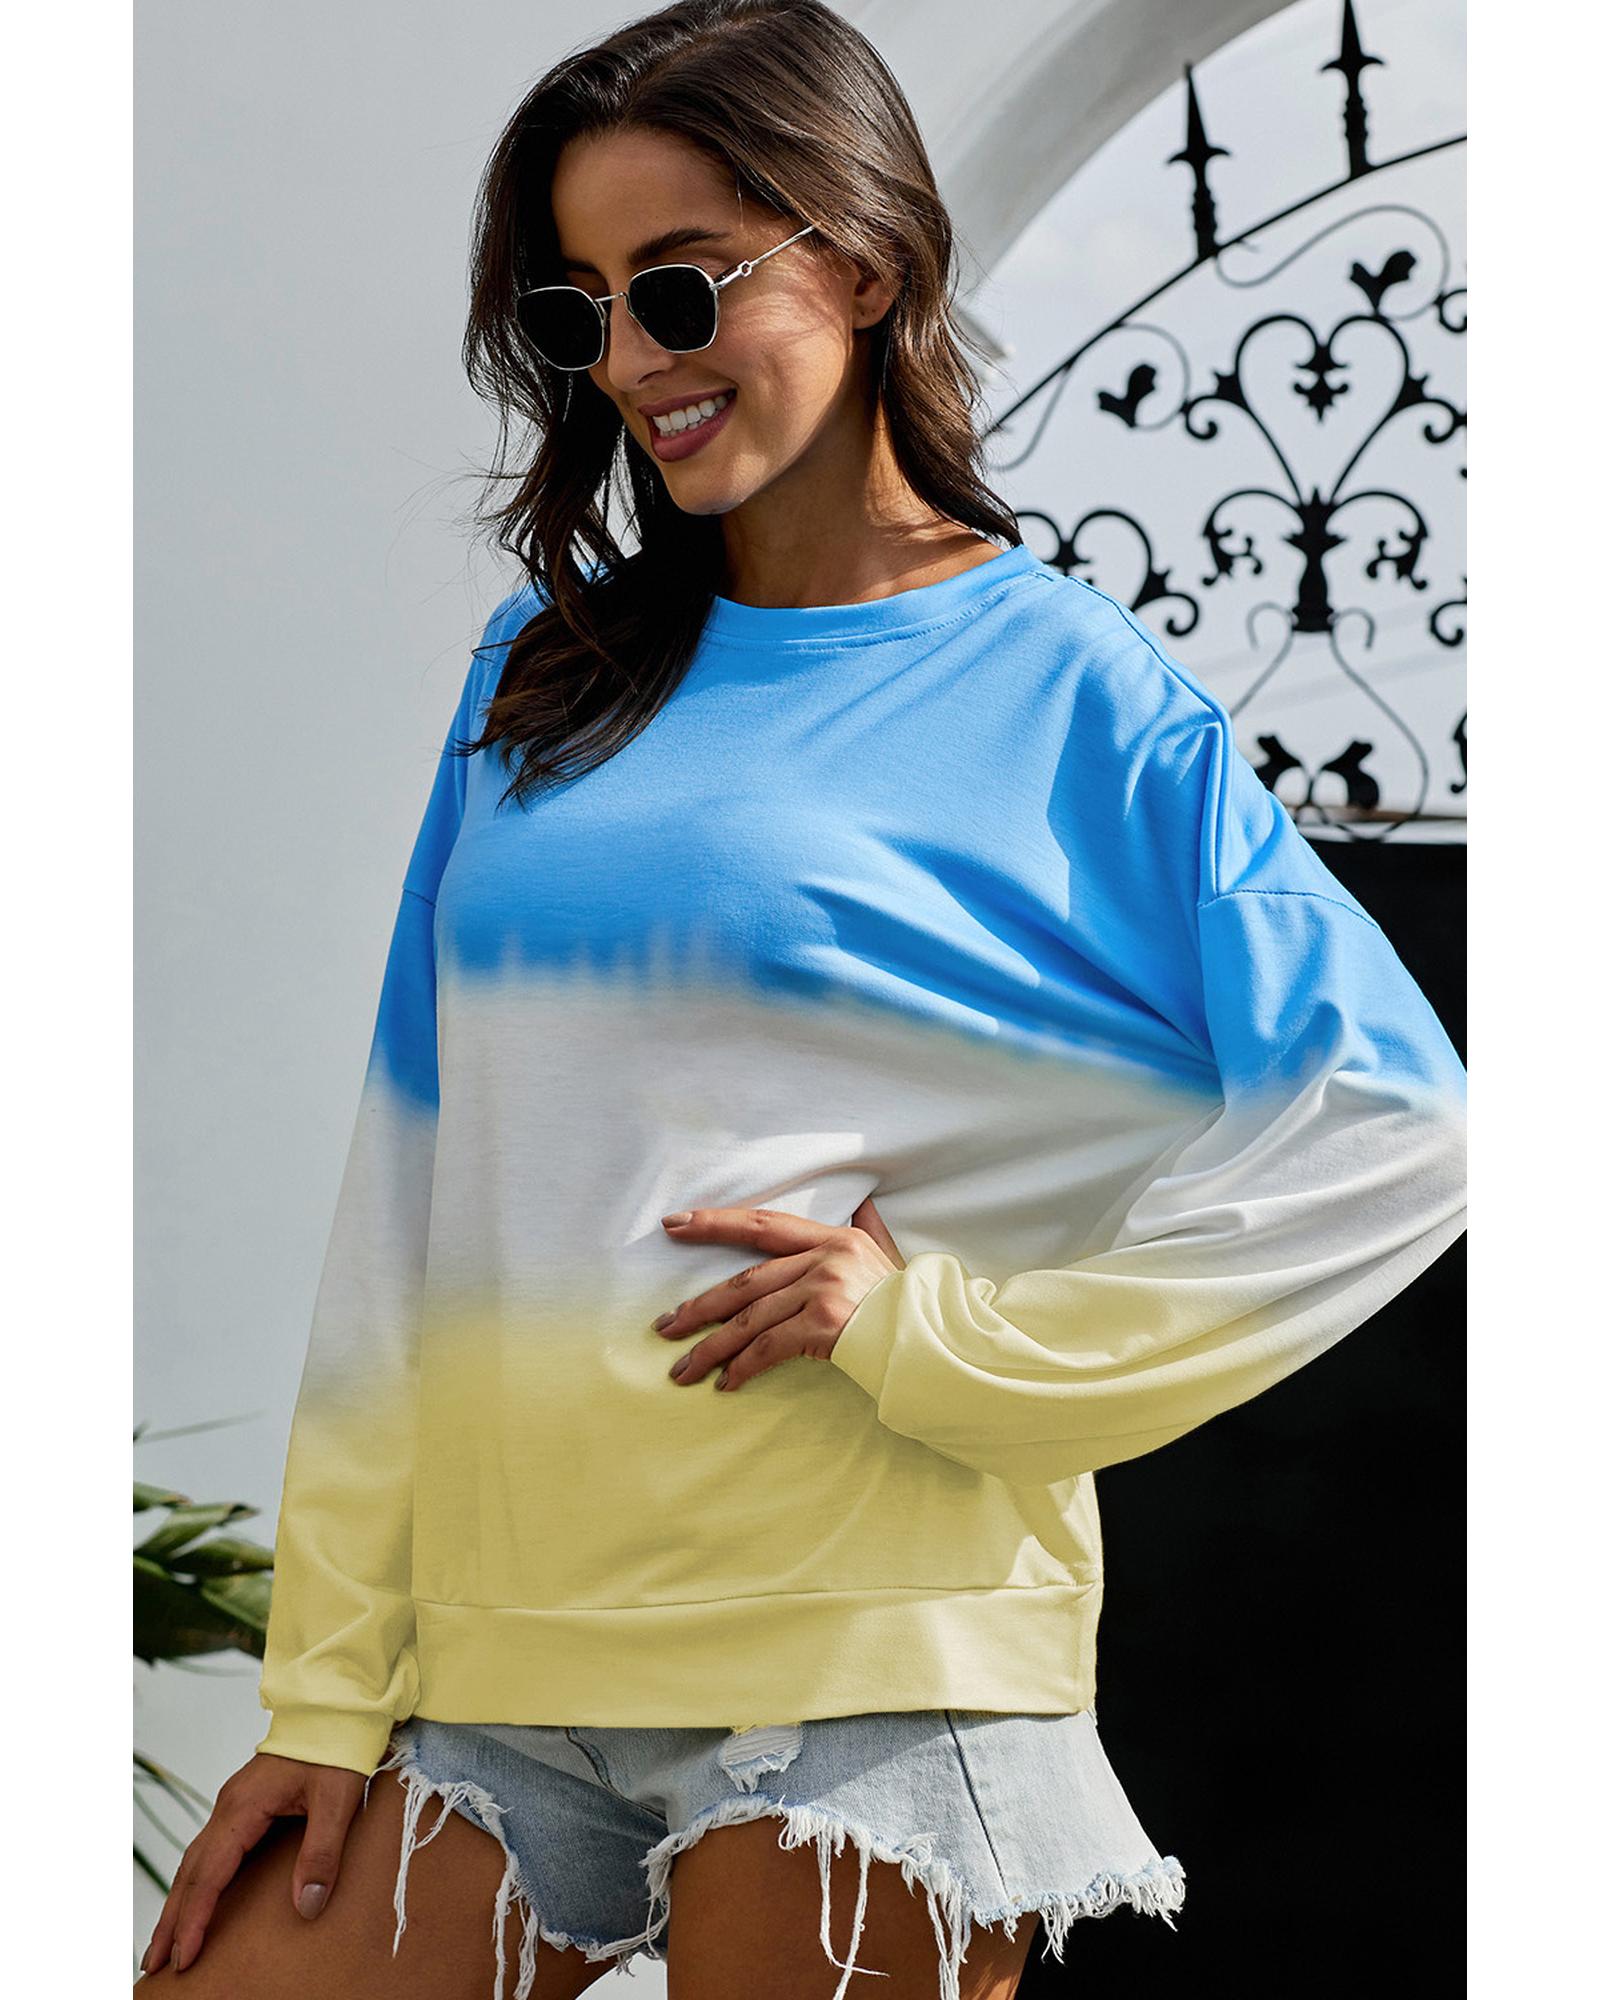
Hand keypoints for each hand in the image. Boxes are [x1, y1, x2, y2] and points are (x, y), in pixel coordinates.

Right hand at [139, 1750, 368, 1977]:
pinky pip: (211, 1850)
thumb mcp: (338, 1799)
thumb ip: (321, 1852)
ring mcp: (233, 1805)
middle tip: (152, 1965)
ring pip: (195, 1861)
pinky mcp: (244, 1804)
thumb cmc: (337, 1745)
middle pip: (190, 1872)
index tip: (182, 1957)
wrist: (336, 1705)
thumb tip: (306, 1906)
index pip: (209, 1874)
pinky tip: (197, 1898)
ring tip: (164, 1942)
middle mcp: (229, 1807)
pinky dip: (197, 1881)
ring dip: (178, 1902)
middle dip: (170, 1920)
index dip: (194, 1918)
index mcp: (243, 1807)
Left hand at [653, 1193, 904, 1390]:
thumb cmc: (913, 1303)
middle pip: (745, 1280)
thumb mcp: (890, 1256)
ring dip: (711, 1347)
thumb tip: (862, 1200)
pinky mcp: (824, 1323)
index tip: (674, 1225)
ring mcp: (824, 1289)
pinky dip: (742, 1367)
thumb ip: (870, 1229)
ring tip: (683, 1369)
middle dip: (699, 1306)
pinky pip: (768, 1347)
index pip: (763, 1225)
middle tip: (665, 1326)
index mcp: (835, 1238)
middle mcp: (826, 1257)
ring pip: (749, 1318)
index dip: (716, 1223)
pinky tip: (725, 1384)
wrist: (939, 1337)